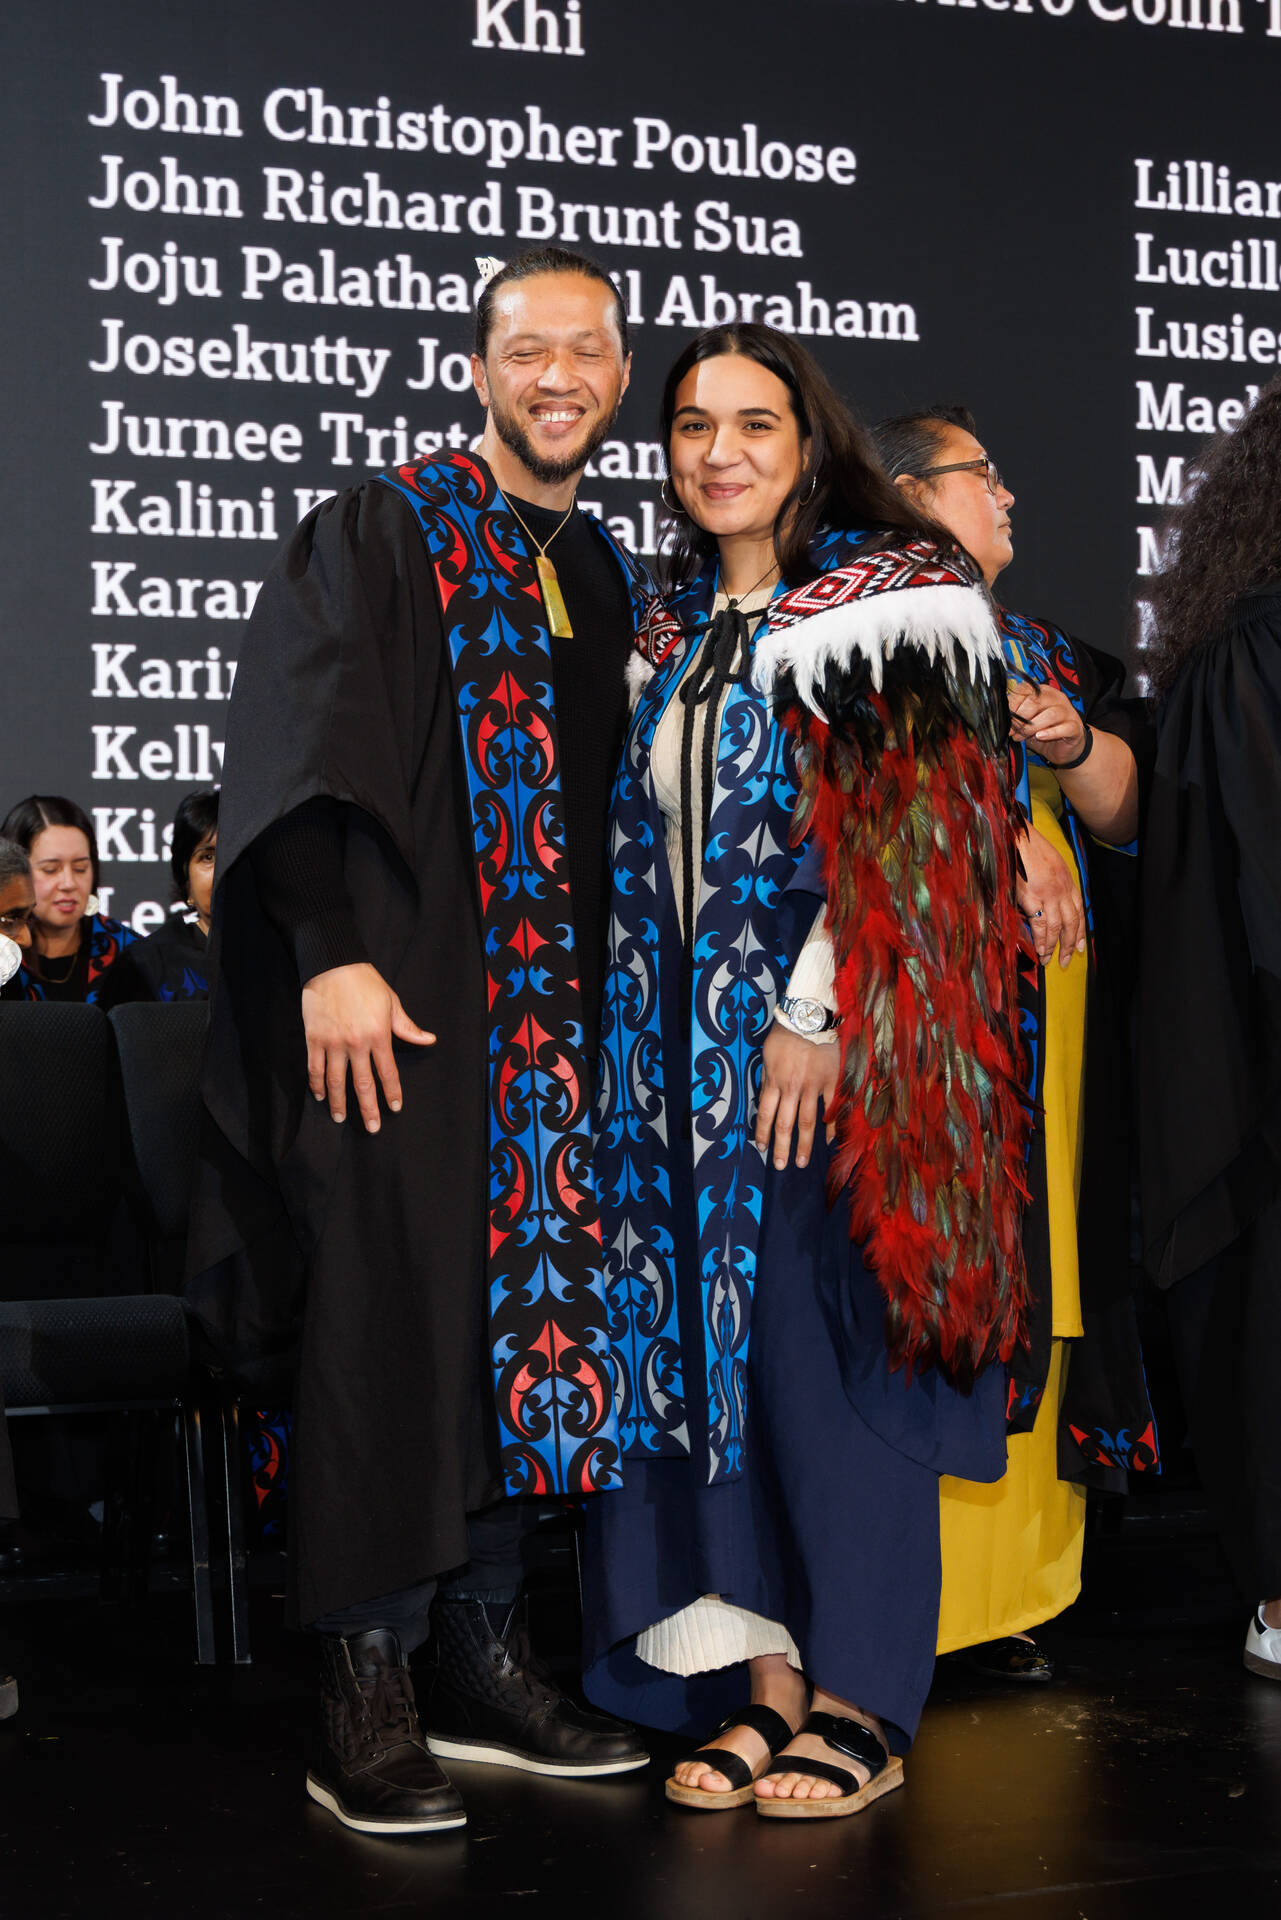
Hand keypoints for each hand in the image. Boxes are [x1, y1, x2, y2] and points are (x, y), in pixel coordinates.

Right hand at [301, 962, 434, 1131]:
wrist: (333, 964)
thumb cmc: (366, 982)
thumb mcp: (392, 1002)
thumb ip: (407, 1026)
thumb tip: (429, 1040)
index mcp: (379, 1035)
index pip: (387, 1072)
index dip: (392, 1092)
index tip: (394, 1108)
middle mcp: (356, 1043)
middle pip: (362, 1084)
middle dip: (368, 1108)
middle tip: (372, 1127)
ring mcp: (333, 1043)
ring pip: (336, 1081)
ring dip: (339, 1102)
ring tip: (340, 1118)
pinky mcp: (314, 1038)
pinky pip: (314, 1067)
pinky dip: (317, 1084)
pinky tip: (320, 1096)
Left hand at [755, 1022, 839, 1170]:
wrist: (809, 1016)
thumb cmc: (786, 1032)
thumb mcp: (768, 1055)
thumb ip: (769, 1077)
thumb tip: (768, 1094)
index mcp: (773, 1080)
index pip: (765, 1114)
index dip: (762, 1133)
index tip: (762, 1148)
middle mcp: (791, 1088)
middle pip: (784, 1124)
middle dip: (781, 1148)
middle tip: (780, 1165)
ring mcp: (812, 1086)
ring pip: (807, 1122)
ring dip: (804, 1144)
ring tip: (802, 1162)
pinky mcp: (831, 1081)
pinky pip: (831, 1108)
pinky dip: (831, 1125)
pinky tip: (829, 1138)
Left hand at [1007, 677, 1087, 766]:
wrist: (1064, 748)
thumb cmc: (1044, 732)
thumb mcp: (1026, 723)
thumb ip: (1016, 717)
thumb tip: (1000, 718)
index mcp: (1042, 692)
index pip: (1025, 690)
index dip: (1013, 705)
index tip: (1005, 719)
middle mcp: (1056, 698)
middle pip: (1036, 701)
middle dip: (1020, 718)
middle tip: (1013, 732)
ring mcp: (1067, 712)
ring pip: (1050, 714)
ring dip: (1032, 727)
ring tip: (1022, 737)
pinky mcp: (1075, 727)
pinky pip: (1064, 727)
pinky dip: (1050, 733)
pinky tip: (1040, 736)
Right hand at [1017, 826, 1084, 969]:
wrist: (1015, 835)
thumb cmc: (1025, 846)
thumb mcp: (1046, 862)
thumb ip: (1050, 881)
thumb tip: (1044, 901)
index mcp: (1066, 879)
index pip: (1078, 909)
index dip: (1079, 929)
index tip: (1080, 945)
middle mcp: (1062, 888)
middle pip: (1072, 921)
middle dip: (1070, 943)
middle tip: (1066, 960)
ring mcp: (1049, 893)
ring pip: (1057, 926)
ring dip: (1054, 946)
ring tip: (1049, 959)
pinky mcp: (1033, 896)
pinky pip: (1041, 923)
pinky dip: (1041, 939)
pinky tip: (1040, 949)